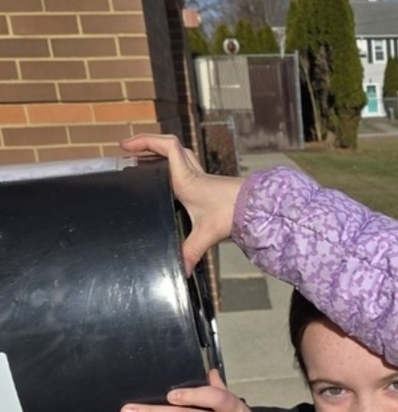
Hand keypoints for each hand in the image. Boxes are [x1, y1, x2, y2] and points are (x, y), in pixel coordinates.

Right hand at [120, 134, 244, 272]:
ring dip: (163, 154)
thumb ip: (191, 251)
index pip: (167, 146)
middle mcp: (194, 173)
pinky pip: (188, 167)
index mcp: (186, 178)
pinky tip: (171, 184)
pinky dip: (175, 168)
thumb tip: (180, 270)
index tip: (125, 146)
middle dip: (149, 145)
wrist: (258, 209)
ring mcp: (203, 177)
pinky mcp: (210, 185)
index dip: (145, 141)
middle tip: (132, 153)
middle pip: (170, 147)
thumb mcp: (207, 233)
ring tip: (145, 163)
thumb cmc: (234, 213)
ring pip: (180, 155)